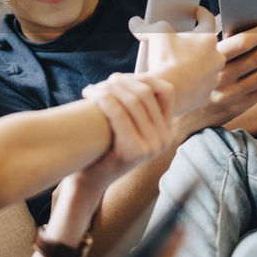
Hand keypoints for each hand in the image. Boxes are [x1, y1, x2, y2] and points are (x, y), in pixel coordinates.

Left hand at [68, 73, 176, 199]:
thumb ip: (134, 106)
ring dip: (109, 89)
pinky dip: (104, 100)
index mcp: (166, 129)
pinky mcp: (135, 151)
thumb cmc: (104, 146)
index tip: (120, 78)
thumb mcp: (126, 124)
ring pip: (132, 101)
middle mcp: (165, 138)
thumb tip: (125, 77)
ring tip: (92, 90)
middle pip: (146, 93)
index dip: (144, 77)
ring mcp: (153, 146)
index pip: (167, 90)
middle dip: (121, 82)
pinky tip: (90, 96)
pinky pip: (120, 115)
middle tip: (101, 84)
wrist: (90, 180)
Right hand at [130, 6, 224, 115]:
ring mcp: (213, 77)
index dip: (200, 13)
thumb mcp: (155, 35)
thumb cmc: (166, 61)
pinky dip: (192, 83)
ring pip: (205, 66)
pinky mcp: (206, 94)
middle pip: (206, 45)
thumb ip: (147, 26)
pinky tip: (180, 82)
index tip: (195, 11)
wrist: (166, 94)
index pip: (208, 19)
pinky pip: (200, 85)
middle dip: (194, 43)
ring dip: (195, 64)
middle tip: (179, 43)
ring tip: (177, 64)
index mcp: (207, 39)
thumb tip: (136, 22)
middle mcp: (216, 58)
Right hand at [175, 22, 256, 138]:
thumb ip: (197, 26)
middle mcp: (221, 76)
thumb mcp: (173, 43)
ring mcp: (227, 94)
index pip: (243, 42)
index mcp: (210, 58)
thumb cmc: (169, 69)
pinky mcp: (231, 108)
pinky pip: (256, 94)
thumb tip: (211, 13)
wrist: (166, 106)